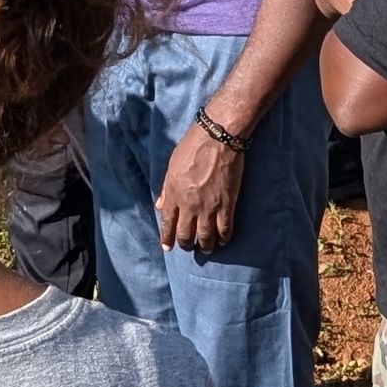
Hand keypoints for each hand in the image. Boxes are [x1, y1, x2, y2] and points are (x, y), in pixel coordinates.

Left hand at [155, 119, 246, 251]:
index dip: (167, 238)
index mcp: (173, 194)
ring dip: (205, 246)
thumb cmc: (192, 146)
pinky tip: (222, 241)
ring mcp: (209, 206)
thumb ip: (166, 189)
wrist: (217, 138)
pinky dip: (223, 238)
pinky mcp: (227, 204)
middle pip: (186, 234)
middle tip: (188, 247)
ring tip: (206, 249)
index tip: (168, 247)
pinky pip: (224, 229)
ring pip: (205, 236)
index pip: (167, 223)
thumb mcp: (172, 166)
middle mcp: (189, 204)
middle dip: (186, 244)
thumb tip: (159, 205)